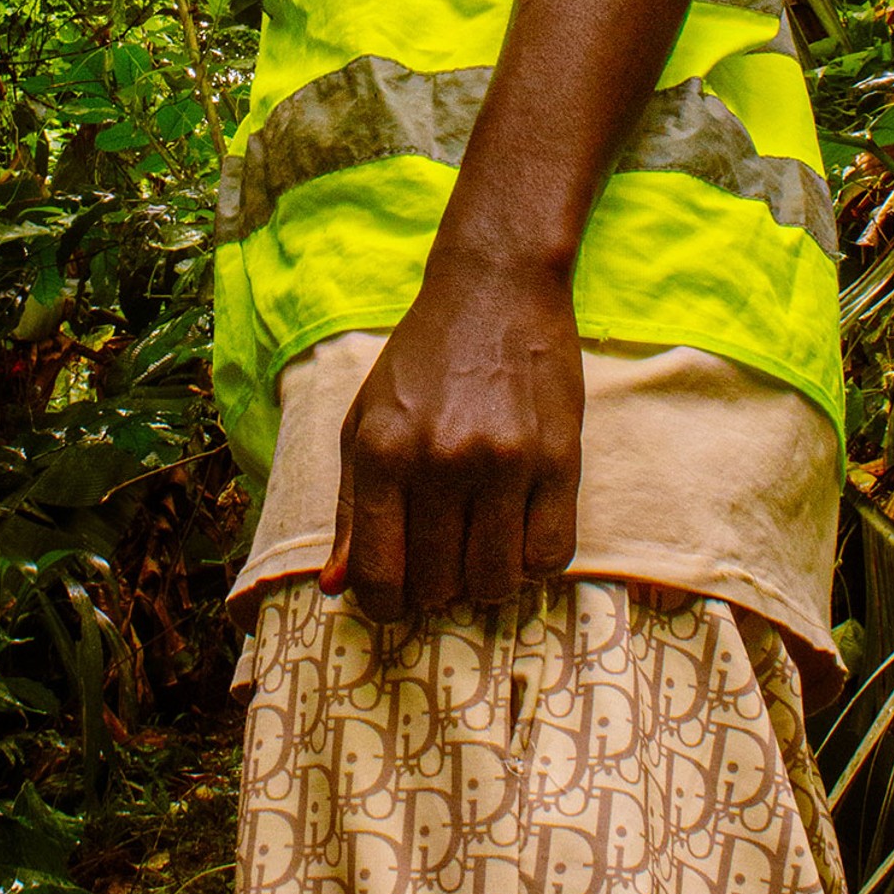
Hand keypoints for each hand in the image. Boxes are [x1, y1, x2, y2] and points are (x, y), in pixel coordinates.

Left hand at [323, 259, 582, 620]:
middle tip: (441, 555)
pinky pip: (550, 556)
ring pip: (494, 582)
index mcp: (383, 451)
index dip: (384, 603)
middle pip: (436, 586)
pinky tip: (518, 531)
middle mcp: (441, 460)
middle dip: (434, 587)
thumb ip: (350, 506)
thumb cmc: (422, 360)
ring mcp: (505, 461)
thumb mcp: (366, 420)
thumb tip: (335, 587)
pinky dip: (532, 561)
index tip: (396, 593)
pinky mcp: (559, 459)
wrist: (495, 290)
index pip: (378, 576)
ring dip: (484, 579)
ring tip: (480, 543)